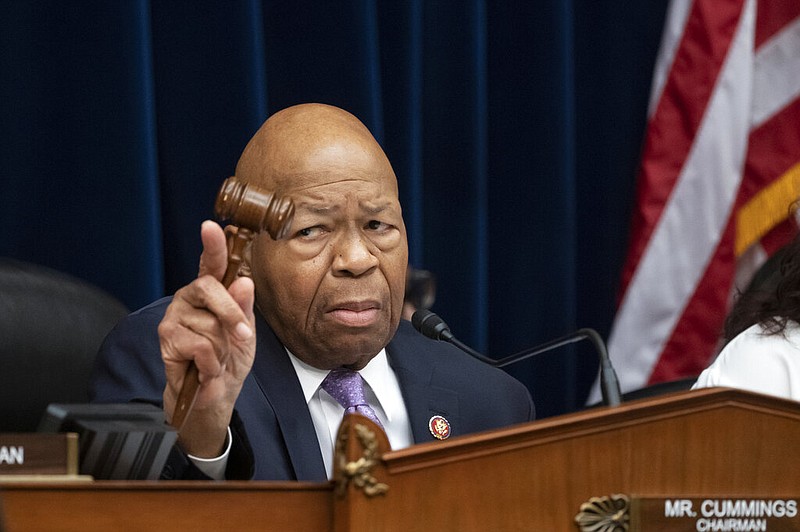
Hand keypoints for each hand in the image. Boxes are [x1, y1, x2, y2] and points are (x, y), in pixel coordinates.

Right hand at [159, 220, 255, 456]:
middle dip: (231, 313)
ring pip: (209, 323)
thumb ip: (244, 308)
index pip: (211, 263)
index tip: (212, 226)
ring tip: (216, 357)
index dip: (212, 244)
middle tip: (241, 336)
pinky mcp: (166, 336)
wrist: (213, 394)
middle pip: (210, 287)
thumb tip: (244, 281)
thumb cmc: (229, 359)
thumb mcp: (246, 333)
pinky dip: (211, 362)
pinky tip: (205, 367)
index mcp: (212, 291)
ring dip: (222, 348)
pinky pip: (200, 344)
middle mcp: (190, 296)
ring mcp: (175, 314)